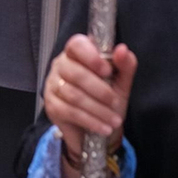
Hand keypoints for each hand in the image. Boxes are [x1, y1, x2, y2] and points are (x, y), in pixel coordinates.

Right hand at [45, 33, 136, 177]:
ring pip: (72, 92)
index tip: (107, 68)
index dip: (90, 54)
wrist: (96, 134)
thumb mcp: (122, 86)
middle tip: (115, 101)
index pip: (77, 44)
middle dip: (98, 89)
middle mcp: (60, 67)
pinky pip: (68, 111)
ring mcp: (52, 87)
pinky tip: (103, 126)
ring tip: (113, 119)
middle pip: (74, 71)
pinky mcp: (51, 108)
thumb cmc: (109, 103)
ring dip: (96, 108)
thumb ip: (125, 67)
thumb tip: (125, 50)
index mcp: (77, 54)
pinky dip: (89, 120)